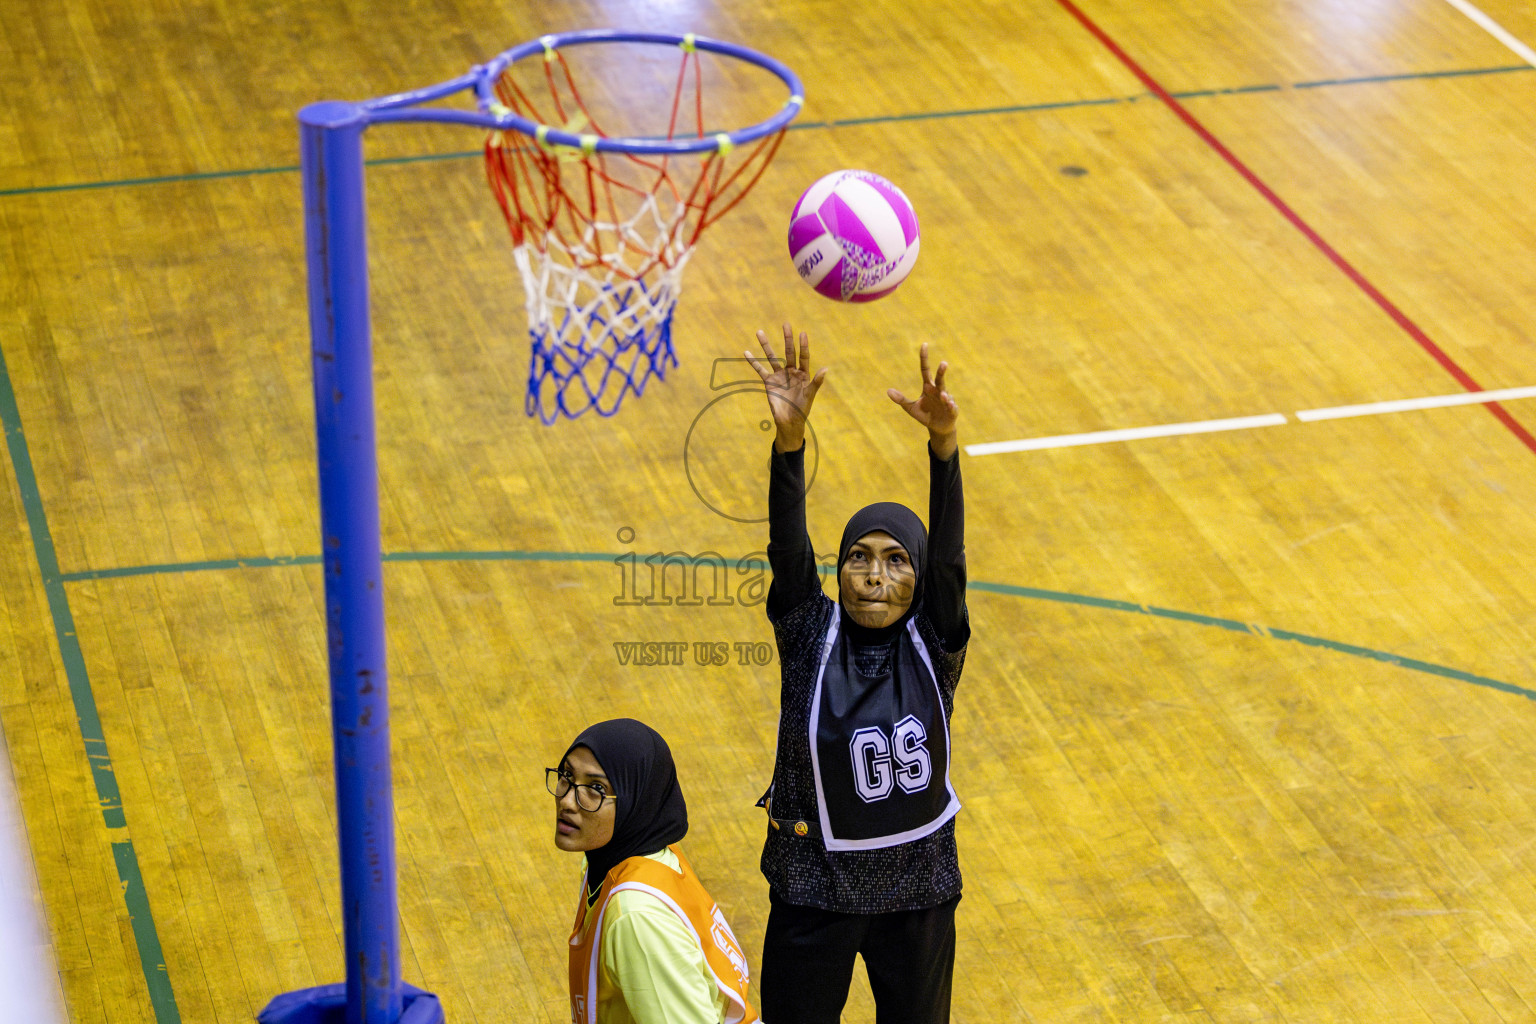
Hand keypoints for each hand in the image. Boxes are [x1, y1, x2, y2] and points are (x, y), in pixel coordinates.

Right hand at [745, 323, 826, 452]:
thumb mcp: (810, 394)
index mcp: (803, 374)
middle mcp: (791, 372)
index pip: (803, 356)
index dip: (803, 345)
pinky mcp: (769, 382)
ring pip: (772, 357)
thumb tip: (826, 369)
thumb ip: (816, 382)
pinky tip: (746, 352)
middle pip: (789, 352)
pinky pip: (760, 370)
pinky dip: (753, 362)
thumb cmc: (803, 408)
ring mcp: (779, 376)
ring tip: (759, 331)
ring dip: (766, 345)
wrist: (789, 421)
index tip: (802, 333)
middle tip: (786, 324)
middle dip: (787, 338)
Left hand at [888, 343, 958, 458]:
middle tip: (943, 363)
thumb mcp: (910, 408)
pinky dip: (951, 405)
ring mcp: (946, 400)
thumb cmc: (925, 414)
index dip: (924, 358)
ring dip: (945, 394)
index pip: (926, 370)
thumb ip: (901, 399)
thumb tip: (888, 391)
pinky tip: (949, 404)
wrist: (938, 427)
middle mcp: (938, 391)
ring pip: (946, 394)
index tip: (924, 345)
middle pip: (939, 379)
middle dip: (941, 372)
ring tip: (943, 395)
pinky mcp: (952, 410)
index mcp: (928, 387)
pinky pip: (952, 407)